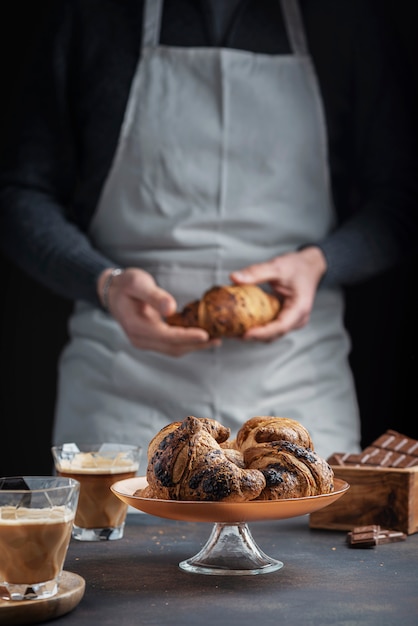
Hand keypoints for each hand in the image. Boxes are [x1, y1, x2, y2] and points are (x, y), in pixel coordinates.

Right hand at [97, 267, 220, 355]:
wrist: (112, 291)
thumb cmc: (126, 284)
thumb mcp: (137, 283)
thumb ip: (154, 296)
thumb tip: (171, 309)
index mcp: (136, 327)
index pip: (166, 336)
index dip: (187, 337)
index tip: (206, 334)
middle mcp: (140, 339)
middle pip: (173, 348)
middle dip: (196, 345)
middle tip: (218, 338)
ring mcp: (145, 342)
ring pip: (174, 349)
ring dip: (194, 346)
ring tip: (215, 339)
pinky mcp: (151, 340)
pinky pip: (171, 345)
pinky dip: (187, 342)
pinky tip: (201, 335)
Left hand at [230, 246, 326, 340]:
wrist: (310, 265)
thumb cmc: (298, 266)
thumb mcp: (277, 266)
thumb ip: (256, 272)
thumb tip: (234, 278)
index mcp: (300, 308)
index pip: (280, 326)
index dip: (262, 333)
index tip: (245, 333)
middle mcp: (298, 319)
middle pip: (274, 334)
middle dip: (254, 336)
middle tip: (232, 332)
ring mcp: (292, 321)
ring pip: (272, 334)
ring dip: (254, 334)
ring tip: (234, 330)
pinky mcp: (285, 319)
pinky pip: (271, 327)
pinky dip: (257, 327)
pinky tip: (242, 323)